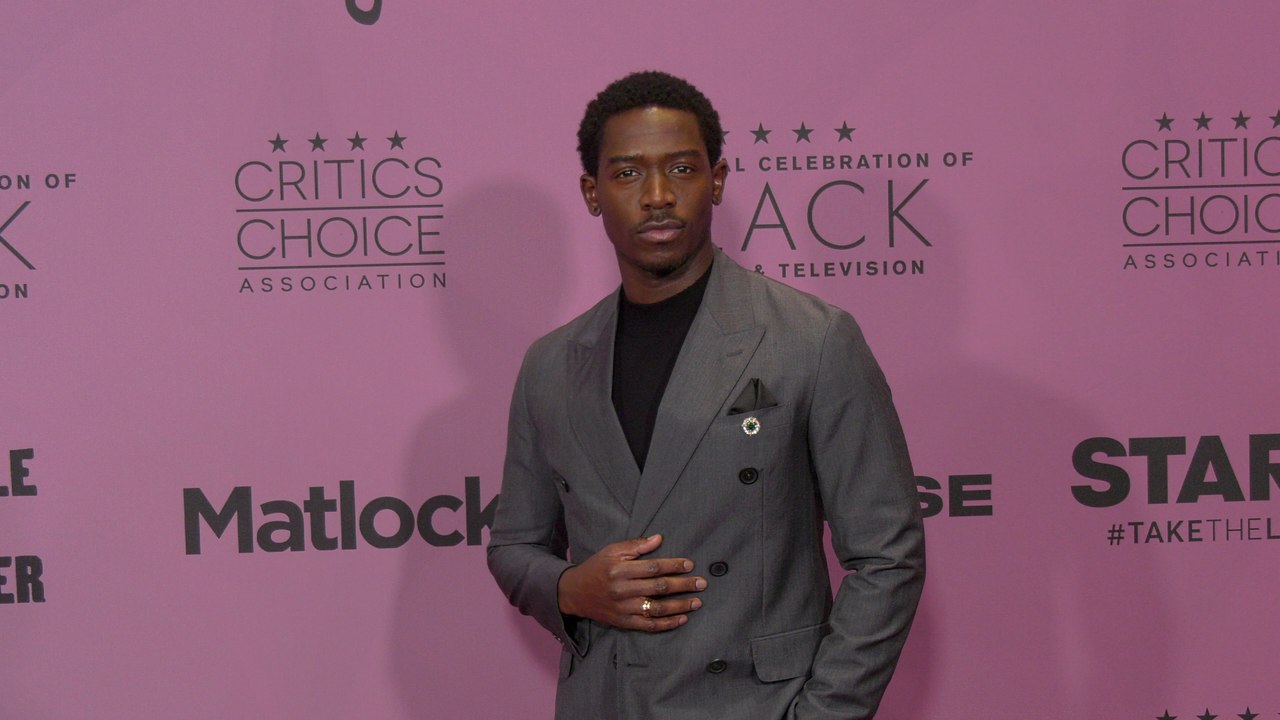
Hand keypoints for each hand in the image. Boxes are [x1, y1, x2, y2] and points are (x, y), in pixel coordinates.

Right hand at [557, 534, 706, 631]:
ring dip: (680, 606)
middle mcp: (623, 590)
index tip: (689, 565)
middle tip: (701, 583)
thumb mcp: (611, 551)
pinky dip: (667, 624)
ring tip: (697, 602)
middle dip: (683, 585)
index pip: (653, 567)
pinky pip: (649, 626)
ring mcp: (624, 609)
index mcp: (620, 569)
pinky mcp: (624, 623)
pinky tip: (681, 619)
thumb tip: (659, 538)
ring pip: (657, 609)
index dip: (673, 566)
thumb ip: (635, 546)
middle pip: (659, 588)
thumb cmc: (596, 568)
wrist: (574, 593)